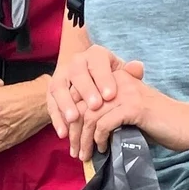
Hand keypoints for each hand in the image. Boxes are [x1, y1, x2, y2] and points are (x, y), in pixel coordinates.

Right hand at [48, 45, 141, 160]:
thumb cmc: (110, 79)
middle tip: (95, 106)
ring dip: (66, 104)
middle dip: (86, 90)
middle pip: (77, 74)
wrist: (89, 75)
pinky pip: (51, 104)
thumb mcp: (121, 74)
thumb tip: (137, 67)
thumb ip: (130, 73)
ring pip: (59, 88)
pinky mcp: (51, 92)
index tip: (110, 95)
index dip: (104, 78)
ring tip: (74, 119)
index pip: (98, 63)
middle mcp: (76, 63)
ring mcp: (61, 77)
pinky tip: (63, 133)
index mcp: (95, 56)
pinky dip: (56, 119)